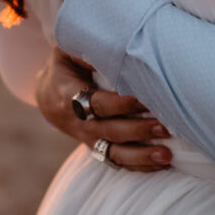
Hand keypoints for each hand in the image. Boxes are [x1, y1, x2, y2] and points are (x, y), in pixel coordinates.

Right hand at [35, 48, 172, 172]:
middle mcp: (78, 123)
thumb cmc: (66, 63)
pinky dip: (139, 165)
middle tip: (164, 126)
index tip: (143, 99)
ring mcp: (89, 138)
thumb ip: (89, 50)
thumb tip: (116, 51)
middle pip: (109, 131)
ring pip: (114, 153)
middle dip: (138, 130)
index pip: (97, 104)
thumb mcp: (69, 50)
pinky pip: (117, 160)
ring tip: (166, 155)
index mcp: (69, 96)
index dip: (120, 104)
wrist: (47, 92)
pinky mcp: (98, 146)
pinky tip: (161, 163)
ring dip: (141, 155)